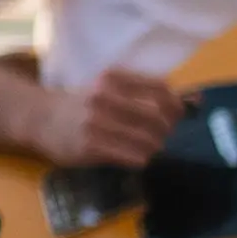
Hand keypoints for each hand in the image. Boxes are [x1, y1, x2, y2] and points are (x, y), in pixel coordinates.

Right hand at [27, 67, 184, 167]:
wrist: (39, 118)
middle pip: (158, 118)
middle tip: (159, 136)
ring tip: (144, 147)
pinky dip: (141, 159)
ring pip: (149, 141)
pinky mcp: (91, 146)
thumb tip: (197, 101)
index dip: (176, 105)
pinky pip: (134, 157)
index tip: (175, 115)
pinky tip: (132, 156)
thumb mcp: (108, 89)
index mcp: (111, 78)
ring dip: (154, 148)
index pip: (160, 89)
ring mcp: (96, 122)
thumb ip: (145, 92)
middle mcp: (104, 97)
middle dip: (166, 131)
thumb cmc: (81, 104)